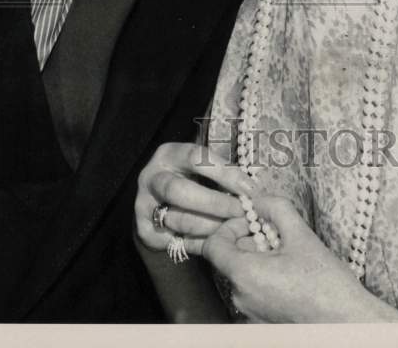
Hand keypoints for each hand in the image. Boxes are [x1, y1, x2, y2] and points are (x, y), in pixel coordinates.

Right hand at [135, 141, 253, 250]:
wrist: (165, 204)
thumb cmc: (196, 180)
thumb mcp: (205, 169)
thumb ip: (224, 175)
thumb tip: (254, 190)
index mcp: (170, 153)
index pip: (196, 157)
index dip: (224, 172)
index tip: (249, 188)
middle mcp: (152, 176)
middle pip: (180, 190)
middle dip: (215, 204)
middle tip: (241, 213)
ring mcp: (143, 203)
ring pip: (177, 218)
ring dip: (209, 226)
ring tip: (232, 231)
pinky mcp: (143, 229)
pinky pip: (172, 240)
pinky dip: (195, 243)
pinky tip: (214, 243)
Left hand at [193, 195, 397, 322]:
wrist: (347, 322)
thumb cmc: (326, 283)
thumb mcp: (301, 235)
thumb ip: (275, 208)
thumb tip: (258, 198)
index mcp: (243, 275)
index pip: (213, 245)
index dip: (229, 226)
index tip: (252, 221)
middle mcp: (239, 297)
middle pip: (229, 258)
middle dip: (249, 240)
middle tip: (277, 235)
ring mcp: (249, 313)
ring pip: (242, 274)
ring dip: (259, 258)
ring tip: (288, 255)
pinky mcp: (260, 322)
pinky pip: (252, 291)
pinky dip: (264, 276)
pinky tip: (290, 274)